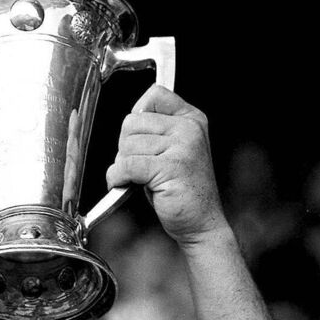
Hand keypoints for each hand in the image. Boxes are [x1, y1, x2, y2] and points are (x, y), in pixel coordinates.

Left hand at [105, 85, 227, 248]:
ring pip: (127, 145)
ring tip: (138, 179)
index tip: (141, 140)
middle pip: (133, 121)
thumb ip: (157, 131)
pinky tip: (125, 186)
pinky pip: (127, 165)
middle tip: (138, 167)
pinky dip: (117, 178)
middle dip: (126, 147)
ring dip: (123, 165)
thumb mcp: (173, 152)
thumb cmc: (181, 191)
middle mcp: (189, 128)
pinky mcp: (170, 167)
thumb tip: (127, 122)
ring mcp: (182, 146)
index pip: (154, 95)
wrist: (201, 224)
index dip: (138, 116)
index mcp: (192, 119)